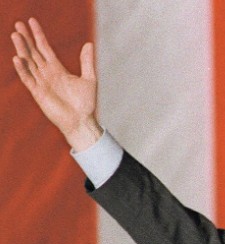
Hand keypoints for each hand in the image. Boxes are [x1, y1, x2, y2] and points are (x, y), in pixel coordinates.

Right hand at [11, 18, 101, 150]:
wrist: (82, 121)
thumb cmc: (85, 103)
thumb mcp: (89, 79)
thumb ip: (87, 61)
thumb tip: (89, 43)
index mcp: (57, 69)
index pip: (44, 48)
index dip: (38, 35)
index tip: (31, 22)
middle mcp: (47, 73)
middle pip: (33, 52)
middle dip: (26, 39)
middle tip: (18, 24)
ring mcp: (41, 82)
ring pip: (29, 62)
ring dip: (22, 49)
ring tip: (16, 35)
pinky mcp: (38, 93)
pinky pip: (28, 79)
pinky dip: (23, 69)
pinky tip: (17, 58)